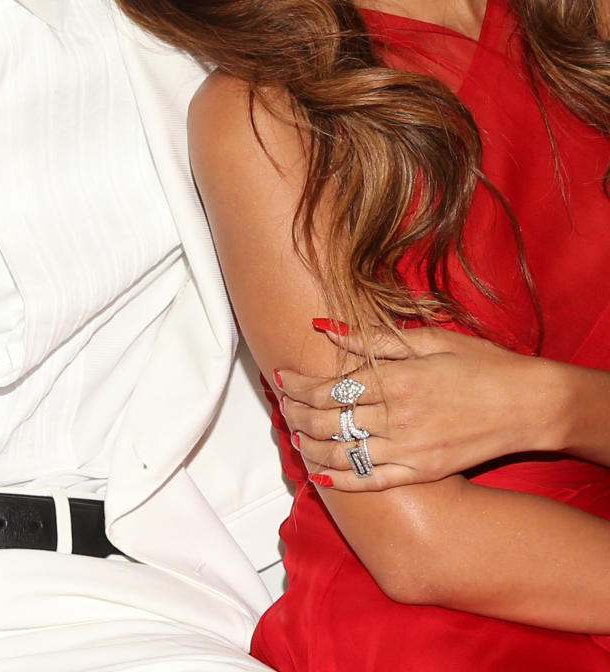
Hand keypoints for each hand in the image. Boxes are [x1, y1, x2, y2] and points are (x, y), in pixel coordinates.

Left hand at [275, 324, 554, 490]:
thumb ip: (373, 338)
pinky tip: (321, 475)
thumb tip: (325, 327)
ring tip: (294, 436)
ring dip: (311, 445)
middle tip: (279, 407)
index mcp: (396, 378)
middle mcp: (397, 416)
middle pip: (328, 420)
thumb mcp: (429, 339)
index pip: (330, 387)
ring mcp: (410, 449)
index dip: (298, 384)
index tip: (279, 377)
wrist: (529, 404)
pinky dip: (342, 480)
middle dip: (295, 413)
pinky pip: (373, 481)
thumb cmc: (481, 364)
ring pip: (344, 452)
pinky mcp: (423, 472)